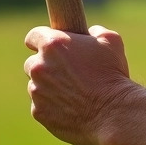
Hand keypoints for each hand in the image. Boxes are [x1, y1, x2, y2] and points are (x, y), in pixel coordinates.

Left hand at [23, 25, 132, 144]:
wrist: (113, 113)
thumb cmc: (112, 75)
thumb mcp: (111, 42)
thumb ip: (96, 31)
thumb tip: (90, 33)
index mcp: (53, 44)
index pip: (33, 37)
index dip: (41, 41)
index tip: (47, 47)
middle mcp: (39, 66)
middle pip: (32, 63)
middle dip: (45, 66)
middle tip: (64, 73)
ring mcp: (36, 91)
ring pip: (35, 86)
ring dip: (47, 87)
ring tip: (71, 93)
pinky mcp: (38, 112)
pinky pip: (40, 106)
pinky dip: (51, 106)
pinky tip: (70, 108)